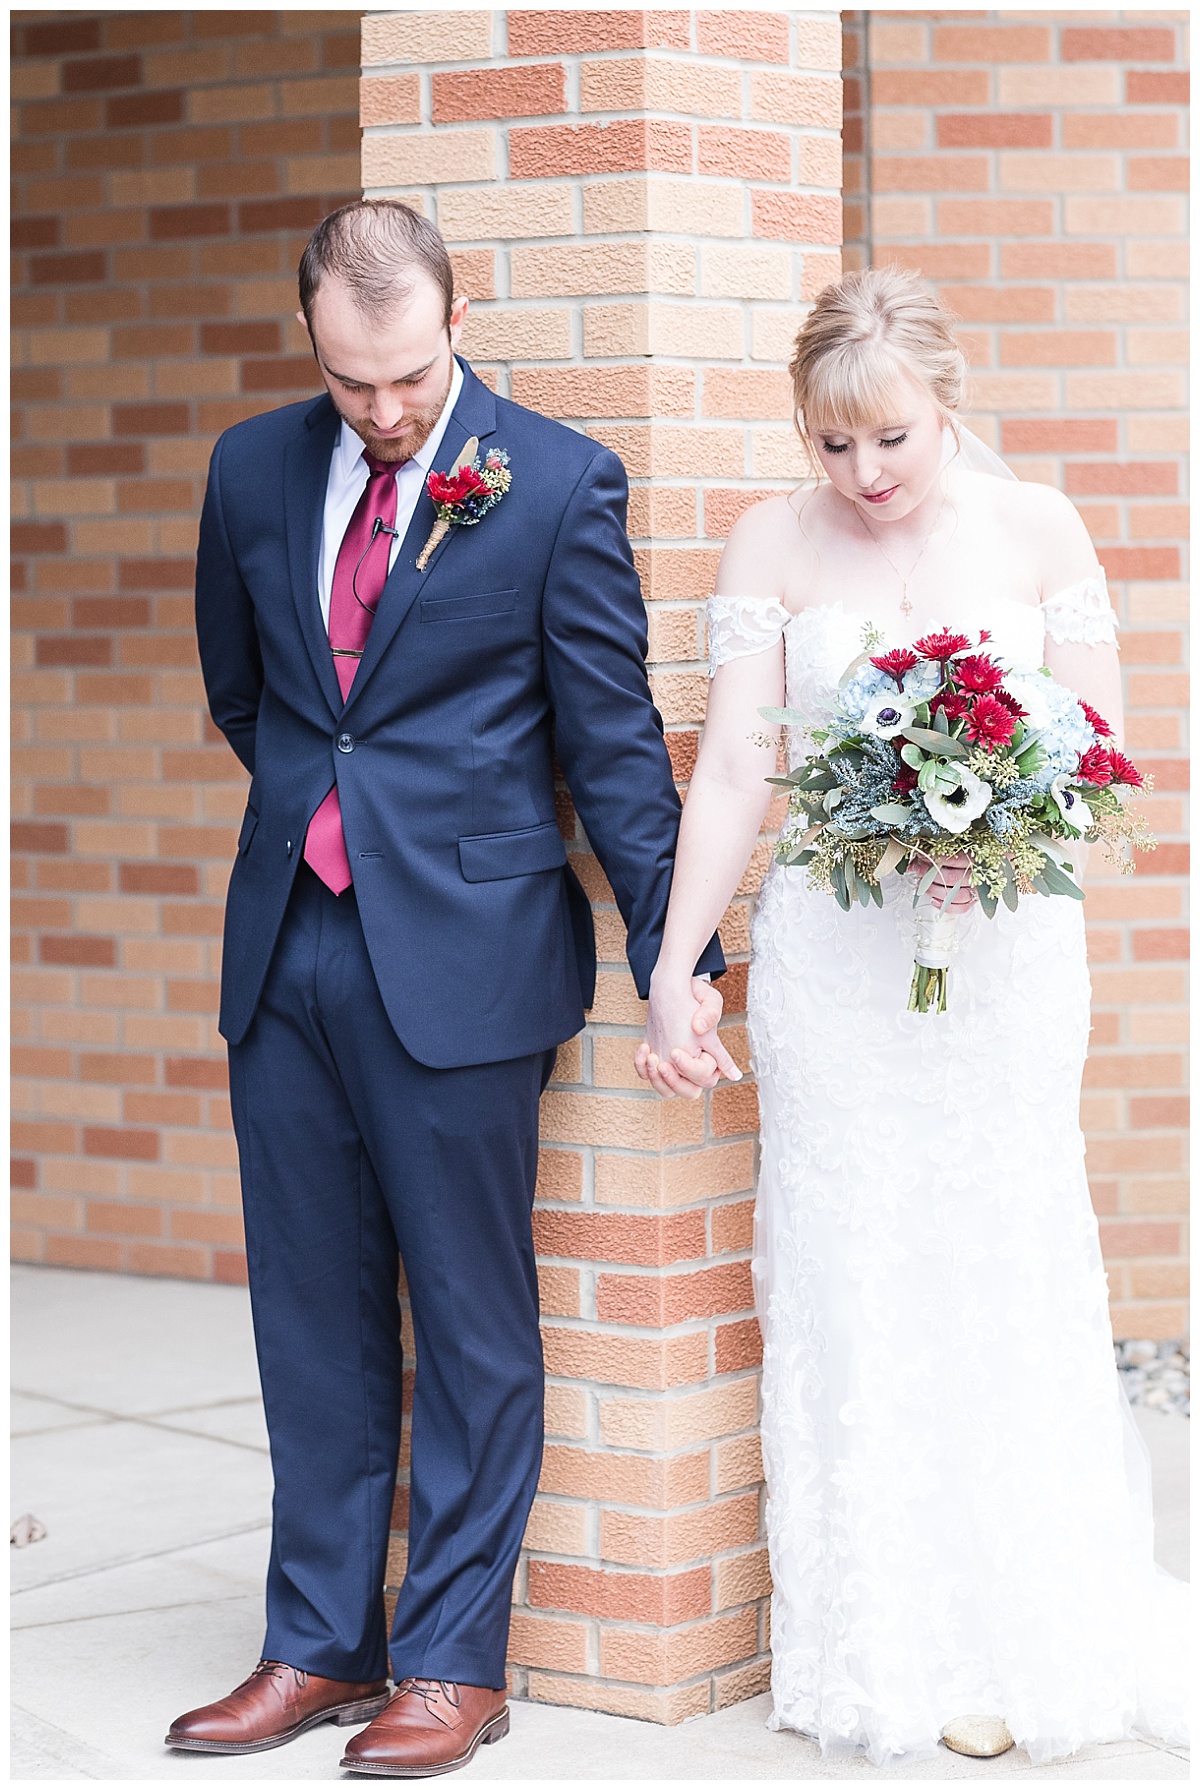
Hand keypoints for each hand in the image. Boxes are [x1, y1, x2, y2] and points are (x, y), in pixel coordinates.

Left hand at [635, 975, 742, 1099]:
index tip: (676, 1051)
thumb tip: (700, 1028)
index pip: (706, 1077)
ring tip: (651, 1058)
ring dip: (657, 1080)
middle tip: (663, 1065)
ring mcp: (673, 1064)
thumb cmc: (694, 994)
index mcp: (710, 1054)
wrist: (673, 988)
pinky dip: (641, 1068)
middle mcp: (692, 1064)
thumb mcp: (709, 998)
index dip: (690, 1068)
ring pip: (666, 1090)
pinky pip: (646, 1076)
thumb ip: (710, 1013)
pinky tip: (644, 1048)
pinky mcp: (656, 1057)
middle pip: (689, 1092)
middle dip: (674, 1082)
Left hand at [910, 850, 977, 913]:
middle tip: (918, 869)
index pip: (954, 859)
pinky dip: (945, 906)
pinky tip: (934, 900)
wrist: (982, 868)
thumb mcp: (956, 849)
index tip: (922, 856)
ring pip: (954, 895)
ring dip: (934, 890)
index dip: (935, 859)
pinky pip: (960, 908)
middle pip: (951, 878)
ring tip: (922, 885)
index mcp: (975, 859)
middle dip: (930, 874)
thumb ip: (941, 852)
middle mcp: (976, 876)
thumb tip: (920, 855)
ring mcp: (976, 890)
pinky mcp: (974, 901)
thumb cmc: (966, 858)